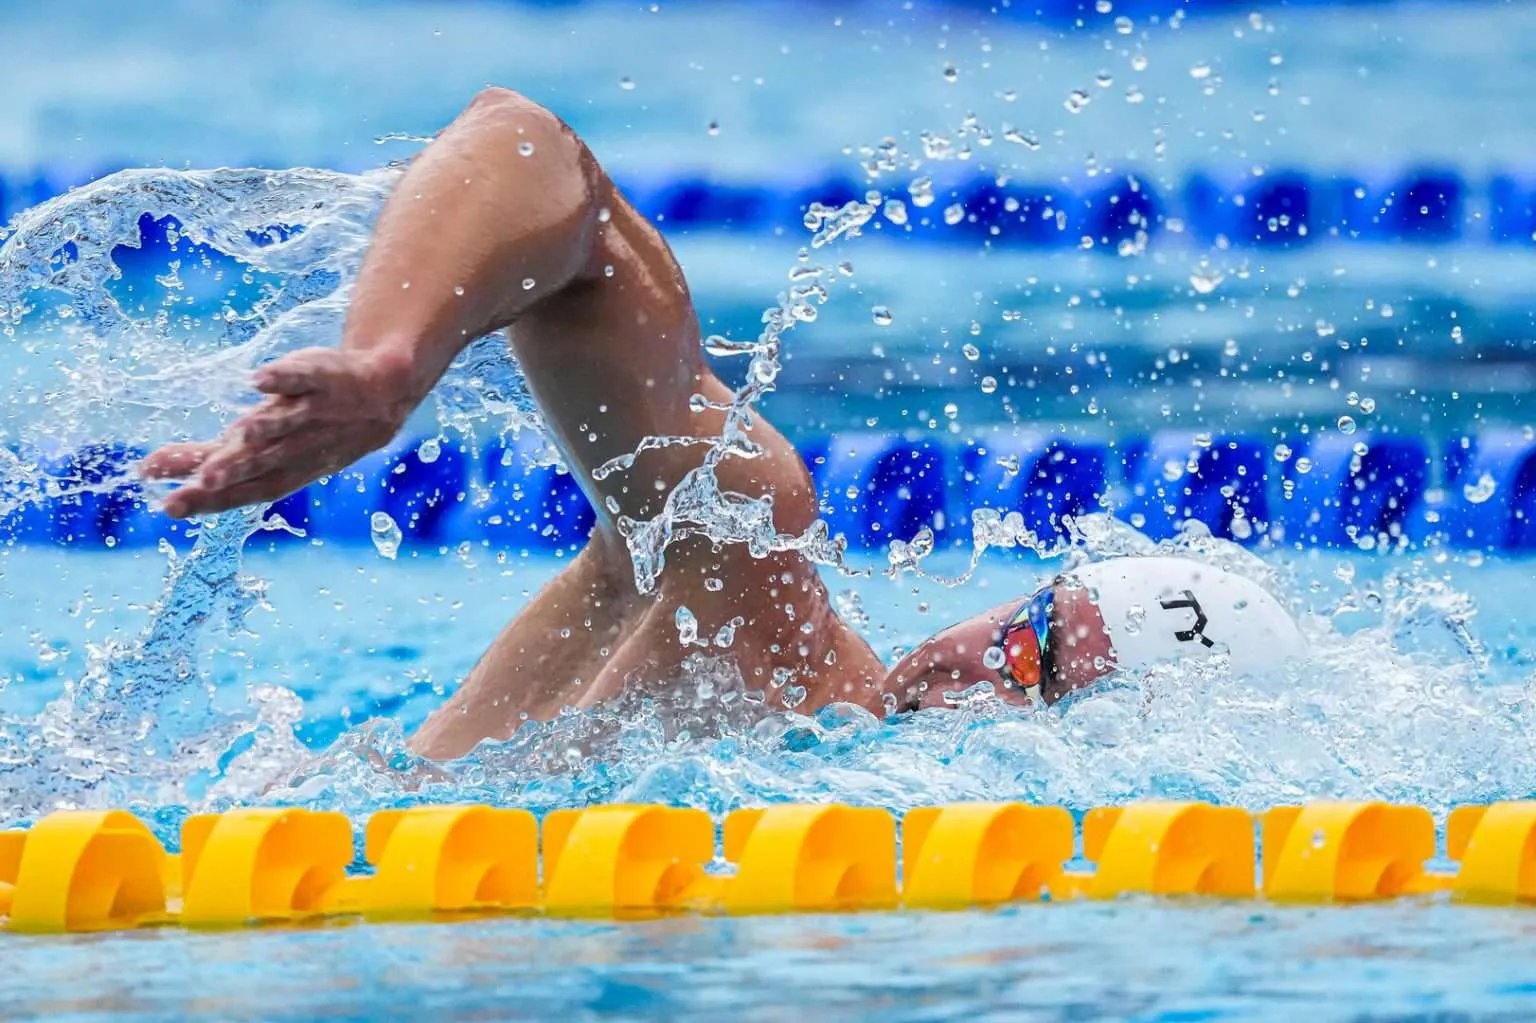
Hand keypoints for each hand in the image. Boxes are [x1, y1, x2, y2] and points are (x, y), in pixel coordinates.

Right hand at [141, 346, 420, 517]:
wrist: (377, 400)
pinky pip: (305, 378)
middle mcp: (290, 444)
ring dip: (263, 428)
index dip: (207, 500)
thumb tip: (147, 469)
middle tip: (202, 483)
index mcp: (269, 463)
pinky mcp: (324, 379)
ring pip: (285, 423)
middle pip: (261, 461)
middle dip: (234, 472)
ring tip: (237, 434)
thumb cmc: (301, 429)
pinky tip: (260, 379)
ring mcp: (309, 413)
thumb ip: (203, 457)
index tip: (167, 507)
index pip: (236, 487)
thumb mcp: (250, 447)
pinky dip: (284, 378)